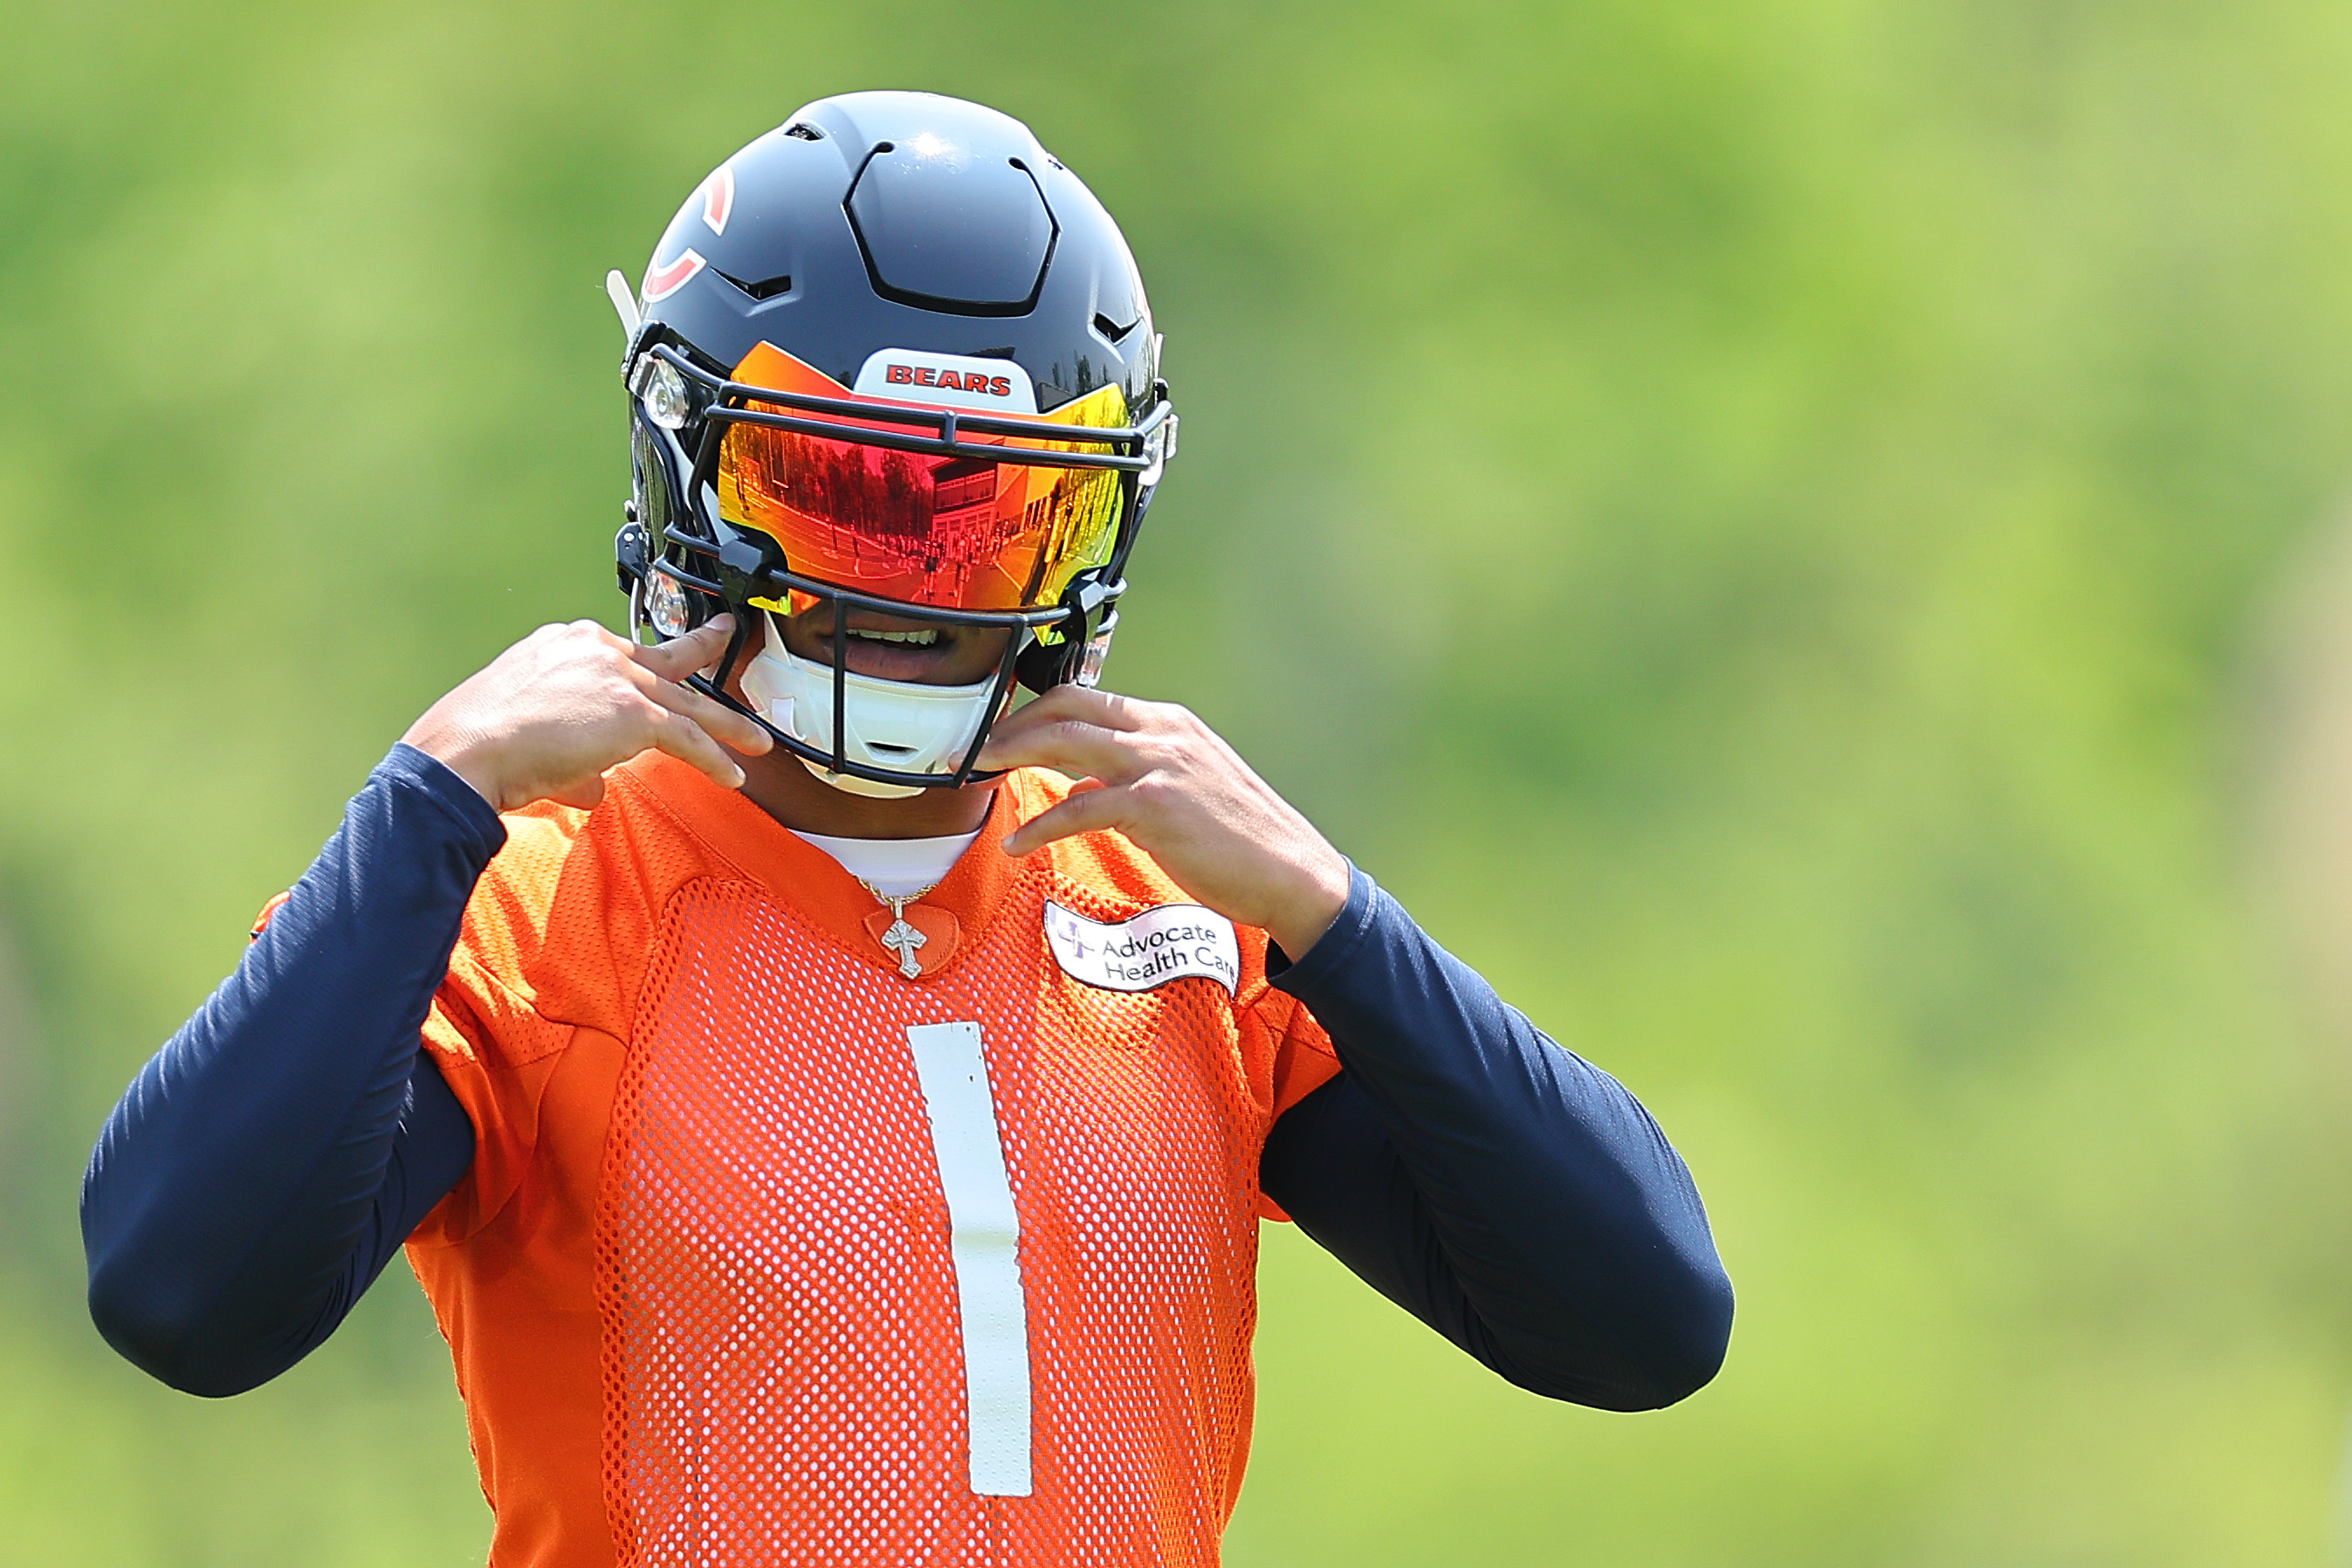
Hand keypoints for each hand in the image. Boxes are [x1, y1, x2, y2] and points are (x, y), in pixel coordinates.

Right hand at [401, 618, 771, 812]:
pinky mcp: (634, 712)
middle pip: (665, 662)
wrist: (465, 752)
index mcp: (565, 644)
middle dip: (703, 653)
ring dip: (727, 726)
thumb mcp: (531, 734)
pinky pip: (688, 737)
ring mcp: (618, 677)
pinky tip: (731, 775)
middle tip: (726, 638)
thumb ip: (575, 757)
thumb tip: (596, 785)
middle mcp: (595, 649)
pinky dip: (713, 758)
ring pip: (688, 701)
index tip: (662, 672)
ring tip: (755, 742)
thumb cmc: (481, 747)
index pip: (621, 653)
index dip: (644, 671)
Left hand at [978, 687, 1350, 958]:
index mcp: (1169, 723)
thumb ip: (1138, 774)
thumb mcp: (1189, 785)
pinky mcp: (1154, 807)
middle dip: (1013, 722)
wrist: (1293, 873)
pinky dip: (1040, 825)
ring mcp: (1159, 766)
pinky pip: (1078, 806)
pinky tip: (1019, 843)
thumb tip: (1086, 780)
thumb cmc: (1243, 840)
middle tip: (978, 747)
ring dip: (1012, 754)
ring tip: (980, 774)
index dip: (1036, 709)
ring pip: (1064, 741)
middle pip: (1067, 705)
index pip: (1087, 697)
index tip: (1004, 730)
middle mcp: (1162, 733)